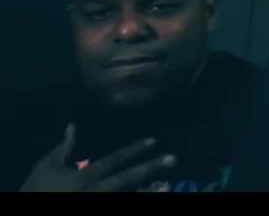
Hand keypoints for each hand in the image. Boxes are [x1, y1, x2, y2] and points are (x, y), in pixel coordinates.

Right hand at [19, 123, 174, 191]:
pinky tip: (153, 194)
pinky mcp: (97, 208)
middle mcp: (97, 190)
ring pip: (129, 196)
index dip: (135, 150)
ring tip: (168, 185)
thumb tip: (73, 125)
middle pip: (128, 179)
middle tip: (172, 159)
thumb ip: (64, 147)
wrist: (30, 206)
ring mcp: (100, 202)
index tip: (154, 141)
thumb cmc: (38, 188)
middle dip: (150, 168)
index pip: (115, 160)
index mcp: (86, 176)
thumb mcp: (47, 166)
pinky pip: (122, 204)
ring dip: (148, 190)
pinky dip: (136, 198)